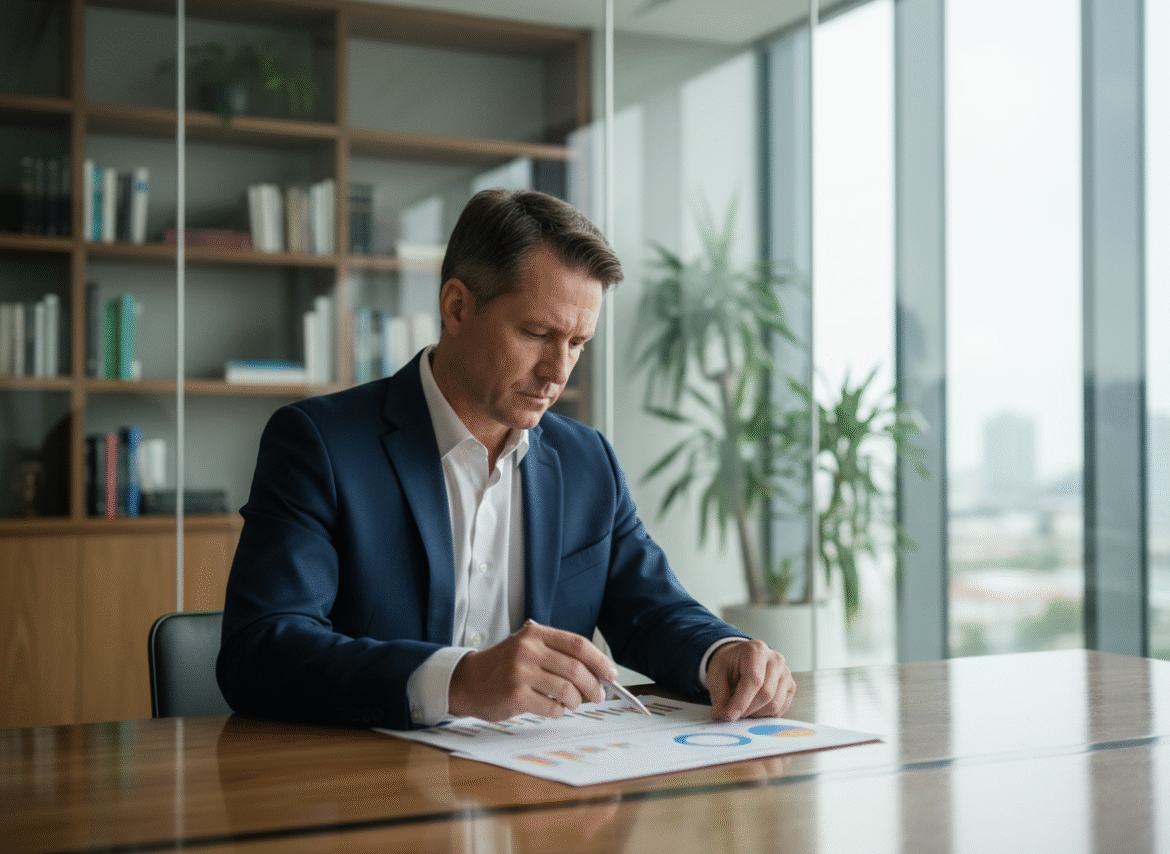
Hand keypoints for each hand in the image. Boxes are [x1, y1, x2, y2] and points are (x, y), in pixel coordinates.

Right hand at [448, 620, 618, 720]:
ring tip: (574, 704)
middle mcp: (528, 650)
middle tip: (599, 696)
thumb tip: (596, 672)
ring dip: (576, 701)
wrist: (467, 682)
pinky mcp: (515, 695)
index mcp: (535, 635)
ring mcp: (521, 672)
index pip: (578, 644)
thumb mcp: (526, 648)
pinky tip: (554, 710)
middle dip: (594, 686)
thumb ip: (555, 653)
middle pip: (576, 668)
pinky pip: (551, 707)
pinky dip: (559, 712)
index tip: (611, 674)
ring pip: (566, 690)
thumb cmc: (502, 667)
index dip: (600, 660)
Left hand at [706, 639, 795, 720]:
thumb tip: (721, 715)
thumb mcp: (716, 673)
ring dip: (756, 713)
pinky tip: (754, 707)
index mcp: (756, 650)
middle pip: (766, 694)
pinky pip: (781, 709)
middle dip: (748, 709)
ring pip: (775, 704)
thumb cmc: (730, 665)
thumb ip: (719, 694)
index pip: (754, 680)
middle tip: (733, 713)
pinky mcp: (790, 686)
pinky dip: (766, 714)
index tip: (731, 715)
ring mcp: (786, 673)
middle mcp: (775, 659)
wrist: (740, 660)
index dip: (742, 701)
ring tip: (743, 707)